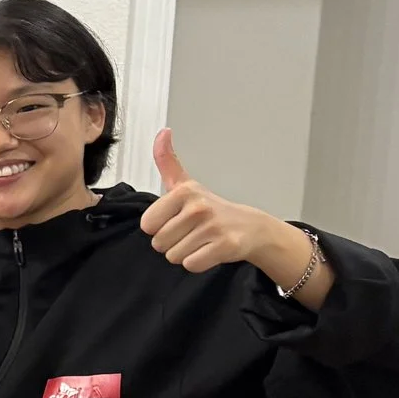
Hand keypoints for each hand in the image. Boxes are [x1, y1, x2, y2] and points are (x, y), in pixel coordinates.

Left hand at [140, 130, 299, 275]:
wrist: (251, 227)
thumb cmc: (211, 208)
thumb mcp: (186, 183)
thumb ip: (167, 161)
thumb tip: (162, 132)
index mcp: (183, 192)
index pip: (147, 225)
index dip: (159, 227)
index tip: (177, 219)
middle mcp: (198, 207)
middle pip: (159, 243)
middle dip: (173, 242)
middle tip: (192, 232)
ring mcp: (212, 227)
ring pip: (174, 256)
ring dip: (186, 253)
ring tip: (202, 240)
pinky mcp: (225, 246)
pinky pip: (191, 265)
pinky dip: (199, 263)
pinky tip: (211, 250)